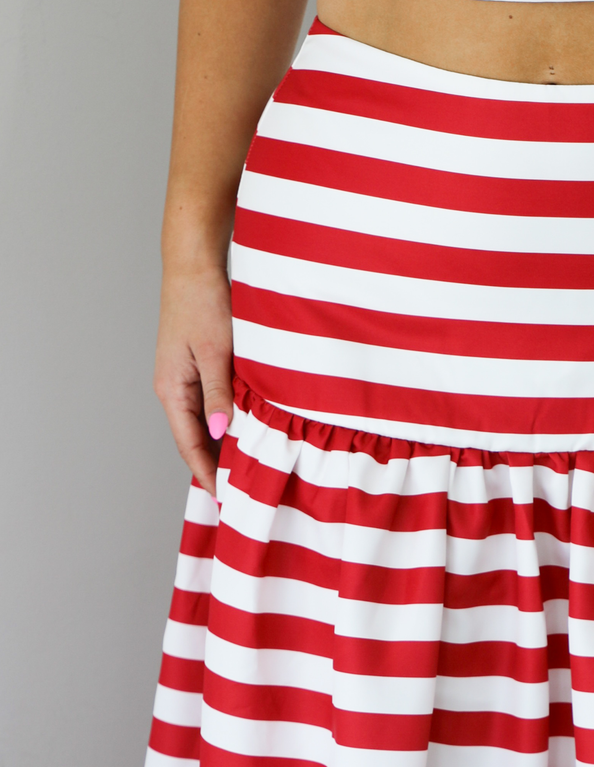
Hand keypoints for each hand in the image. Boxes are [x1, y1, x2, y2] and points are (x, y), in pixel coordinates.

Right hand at [153, 262, 233, 495]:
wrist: (195, 265)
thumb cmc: (203, 303)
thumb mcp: (216, 352)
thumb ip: (219, 394)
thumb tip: (223, 432)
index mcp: (171, 390)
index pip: (189, 447)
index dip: (208, 476)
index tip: (227, 500)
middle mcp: (174, 391)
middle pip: (195, 442)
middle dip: (216, 470)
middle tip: (243, 495)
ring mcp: (184, 382)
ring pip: (205, 427)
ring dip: (223, 449)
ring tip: (248, 473)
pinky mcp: (197, 371)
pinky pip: (210, 409)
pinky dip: (227, 426)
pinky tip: (247, 436)